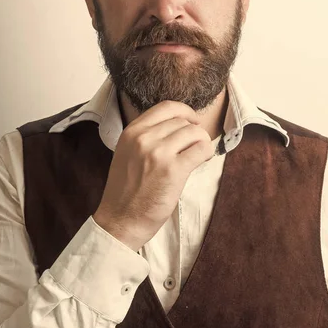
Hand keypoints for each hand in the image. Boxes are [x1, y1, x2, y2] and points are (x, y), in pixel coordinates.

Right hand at [93, 100, 214, 250]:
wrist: (120, 220)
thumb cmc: (126, 191)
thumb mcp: (128, 153)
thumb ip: (147, 137)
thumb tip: (179, 125)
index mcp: (132, 131)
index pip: (166, 107)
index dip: (185, 111)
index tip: (192, 121)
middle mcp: (144, 138)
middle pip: (182, 121)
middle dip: (193, 133)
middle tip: (193, 148)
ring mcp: (159, 153)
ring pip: (195, 133)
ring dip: (201, 143)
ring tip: (197, 156)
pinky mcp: (173, 170)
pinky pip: (202, 149)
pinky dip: (206, 153)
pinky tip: (201, 161)